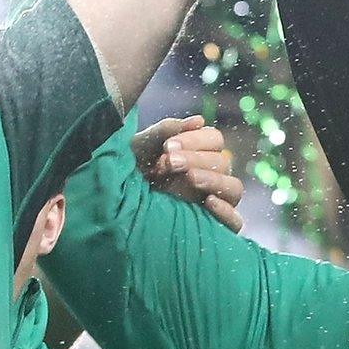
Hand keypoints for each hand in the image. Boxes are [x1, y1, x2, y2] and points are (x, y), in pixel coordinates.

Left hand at [134, 114, 245, 233]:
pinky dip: (227, 212)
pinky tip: (209, 202)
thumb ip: (166, 131)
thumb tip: (199, 120)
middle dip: (195, 159)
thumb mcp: (142, 148)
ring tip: (190, 177)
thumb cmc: (128, 172)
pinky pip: (235, 222)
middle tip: (168, 162)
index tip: (168, 147)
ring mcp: (214, 203)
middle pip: (222, 162)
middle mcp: (210, 177)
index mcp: (198, 154)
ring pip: (234, 188)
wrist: (114, 207)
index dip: (195, 140)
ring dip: (214, 179)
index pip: (214, 139)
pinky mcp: (213, 228)